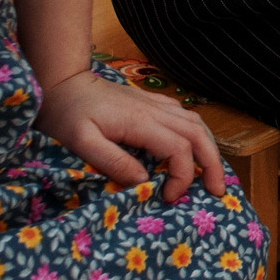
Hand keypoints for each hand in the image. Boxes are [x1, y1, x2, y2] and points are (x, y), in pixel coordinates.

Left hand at [36, 66, 222, 203]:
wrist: (61, 82)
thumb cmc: (66, 114)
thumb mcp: (80, 142)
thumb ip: (112, 161)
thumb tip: (143, 181)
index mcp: (140, 122)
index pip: (179, 148)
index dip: (182, 176)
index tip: (168, 196)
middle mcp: (154, 110)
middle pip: (199, 134)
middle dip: (213, 164)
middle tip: (218, 190)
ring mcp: (154, 104)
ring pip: (196, 122)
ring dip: (209, 148)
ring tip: (211, 173)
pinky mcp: (149, 102)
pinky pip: (184, 116)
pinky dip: (196, 134)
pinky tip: (192, 147)